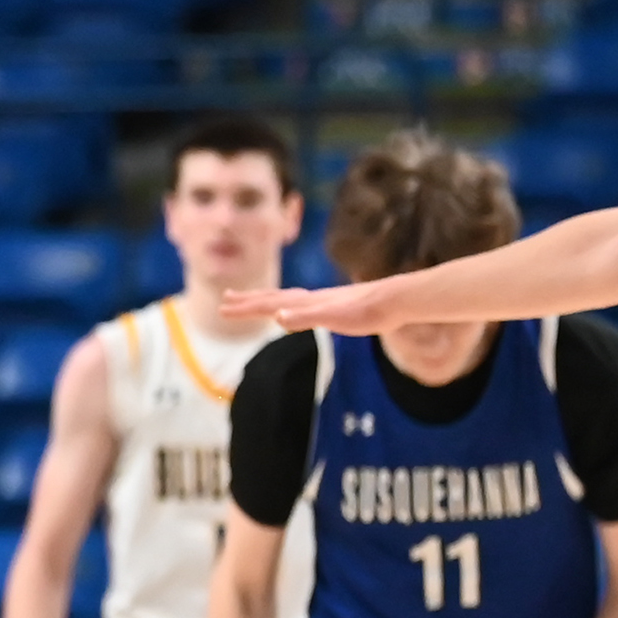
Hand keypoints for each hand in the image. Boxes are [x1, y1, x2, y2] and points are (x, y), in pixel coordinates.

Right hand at [218, 282, 405, 334]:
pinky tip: (293, 310)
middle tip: (225, 300)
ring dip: (265, 300)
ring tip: (252, 301)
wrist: (395, 301)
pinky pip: (302, 305)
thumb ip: (306, 317)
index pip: (268, 305)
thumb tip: (278, 317)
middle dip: (248, 301)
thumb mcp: (335, 318)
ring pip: (286, 300)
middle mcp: (311, 299)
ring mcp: (322, 302)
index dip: (245, 308)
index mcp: (306, 303)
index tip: (222, 308)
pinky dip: (289, 306)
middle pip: (273, 299)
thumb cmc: (366, 312)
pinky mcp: (334, 306)